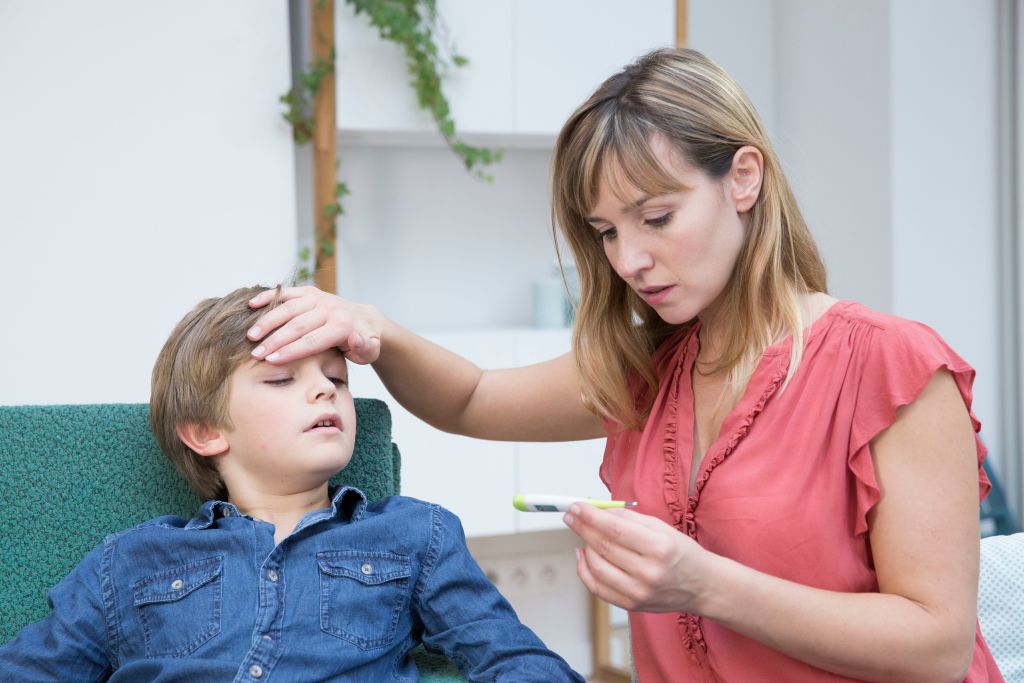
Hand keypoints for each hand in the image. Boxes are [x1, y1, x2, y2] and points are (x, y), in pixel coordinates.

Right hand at [247, 286, 382, 364]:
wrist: (365, 319)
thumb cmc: (364, 342)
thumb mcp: (370, 351)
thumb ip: (364, 348)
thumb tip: (354, 338)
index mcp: (341, 326)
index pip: (311, 341)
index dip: (289, 351)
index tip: (270, 361)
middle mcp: (328, 308)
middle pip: (296, 326)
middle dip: (274, 341)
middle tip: (254, 354)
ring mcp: (318, 298)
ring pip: (288, 309)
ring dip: (267, 321)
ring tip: (250, 336)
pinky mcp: (309, 292)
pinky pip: (286, 293)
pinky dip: (268, 297)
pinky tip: (250, 304)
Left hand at [563, 504, 713, 612]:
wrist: (702, 585)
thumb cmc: (681, 553)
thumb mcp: (660, 527)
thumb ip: (627, 518)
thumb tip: (597, 510)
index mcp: (658, 548)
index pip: (614, 529)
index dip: (590, 516)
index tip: (576, 506)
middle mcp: (648, 572)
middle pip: (603, 547)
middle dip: (582, 527)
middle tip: (570, 515)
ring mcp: (639, 592)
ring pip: (596, 567)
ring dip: (584, 546)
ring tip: (583, 534)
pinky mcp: (631, 605)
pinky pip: (598, 588)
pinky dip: (585, 570)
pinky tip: (583, 555)